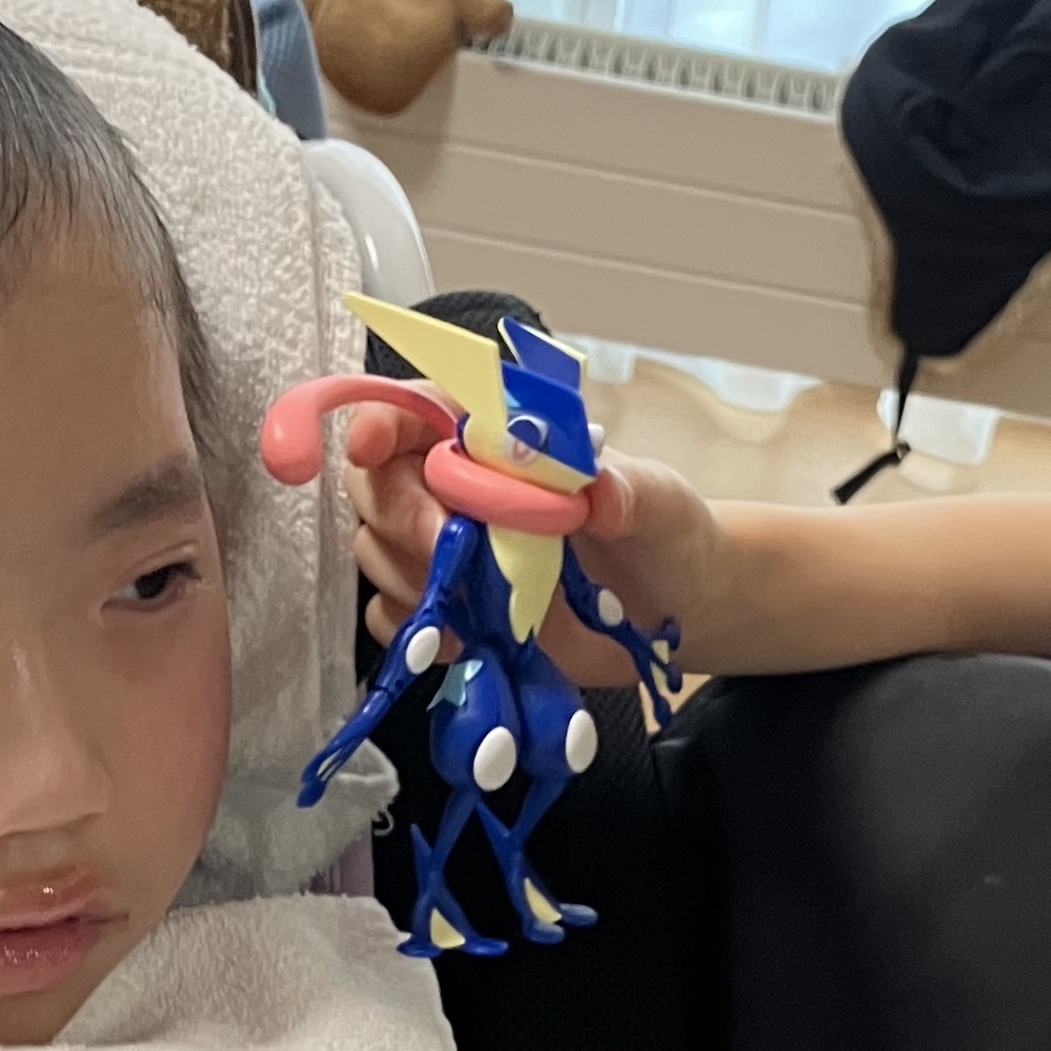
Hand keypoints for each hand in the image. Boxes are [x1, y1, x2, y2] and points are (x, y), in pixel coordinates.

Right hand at [344, 400, 728, 684]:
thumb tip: (598, 491)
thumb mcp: (659, 503)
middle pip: (378, 481)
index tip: (373, 446)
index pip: (418, 408)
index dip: (383, 419)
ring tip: (474, 601)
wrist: (677, 610)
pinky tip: (462, 642)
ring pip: (376, 550)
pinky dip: (413, 631)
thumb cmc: (665, 534)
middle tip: (450, 549)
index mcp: (499, 438)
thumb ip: (627, 490)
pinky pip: (392, 616)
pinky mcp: (450, 610)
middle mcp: (459, 487)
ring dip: (411, 578)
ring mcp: (449, 551)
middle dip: (402, 515)